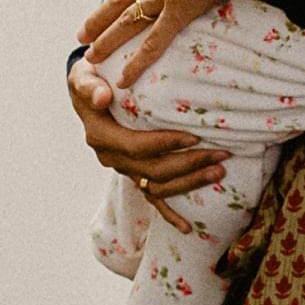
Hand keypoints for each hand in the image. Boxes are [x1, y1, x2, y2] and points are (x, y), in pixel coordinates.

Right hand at [67, 57, 229, 233]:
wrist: (89, 92)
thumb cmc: (91, 78)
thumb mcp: (84, 77)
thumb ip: (91, 86)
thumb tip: (103, 97)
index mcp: (101, 136)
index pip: (136, 146)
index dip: (165, 144)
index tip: (194, 137)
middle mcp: (111, 158)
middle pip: (153, 170)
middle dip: (189, 164)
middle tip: (221, 154)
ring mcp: (122, 169)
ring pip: (157, 186)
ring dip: (189, 182)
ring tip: (219, 171)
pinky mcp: (132, 174)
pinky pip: (151, 198)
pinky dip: (169, 214)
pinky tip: (188, 227)